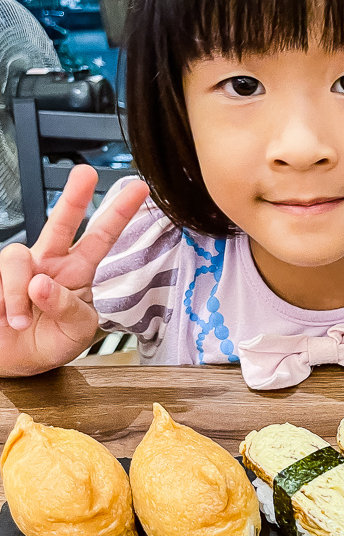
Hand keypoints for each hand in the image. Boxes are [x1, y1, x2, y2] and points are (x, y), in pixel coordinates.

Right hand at [0, 165, 148, 375]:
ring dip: (19, 292)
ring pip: (16, 256)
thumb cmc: (50, 342)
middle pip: (61, 222)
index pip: (101, 238)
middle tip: (86, 174)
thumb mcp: (75, 332)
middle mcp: (49, 262)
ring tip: (21, 320)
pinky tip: (7, 317)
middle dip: (74, 197)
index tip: (139, 189)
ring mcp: (19, 268)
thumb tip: (40, 284)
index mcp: (77, 271)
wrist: (15, 361)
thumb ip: (68, 309)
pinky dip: (6, 301)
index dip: (118, 214)